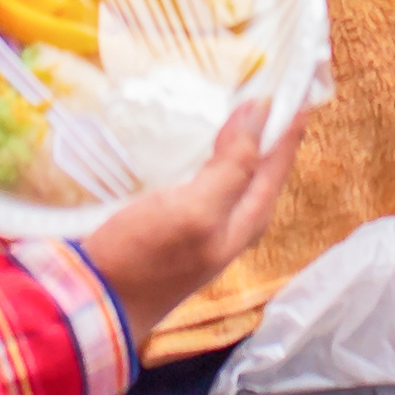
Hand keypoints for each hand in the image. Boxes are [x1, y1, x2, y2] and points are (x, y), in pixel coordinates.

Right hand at [75, 99, 305, 337]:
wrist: (93, 303)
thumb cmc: (146, 257)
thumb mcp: (196, 210)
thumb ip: (233, 166)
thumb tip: (262, 112)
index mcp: (242, 224)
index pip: (275, 168)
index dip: (288, 130)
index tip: (301, 91)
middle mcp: (226, 228)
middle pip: (258, 176)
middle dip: (269, 137)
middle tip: (276, 98)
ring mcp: (196, 230)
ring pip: (230, 181)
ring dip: (239, 146)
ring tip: (240, 115)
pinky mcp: (167, 227)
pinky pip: (201, 184)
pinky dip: (206, 158)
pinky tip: (192, 149)